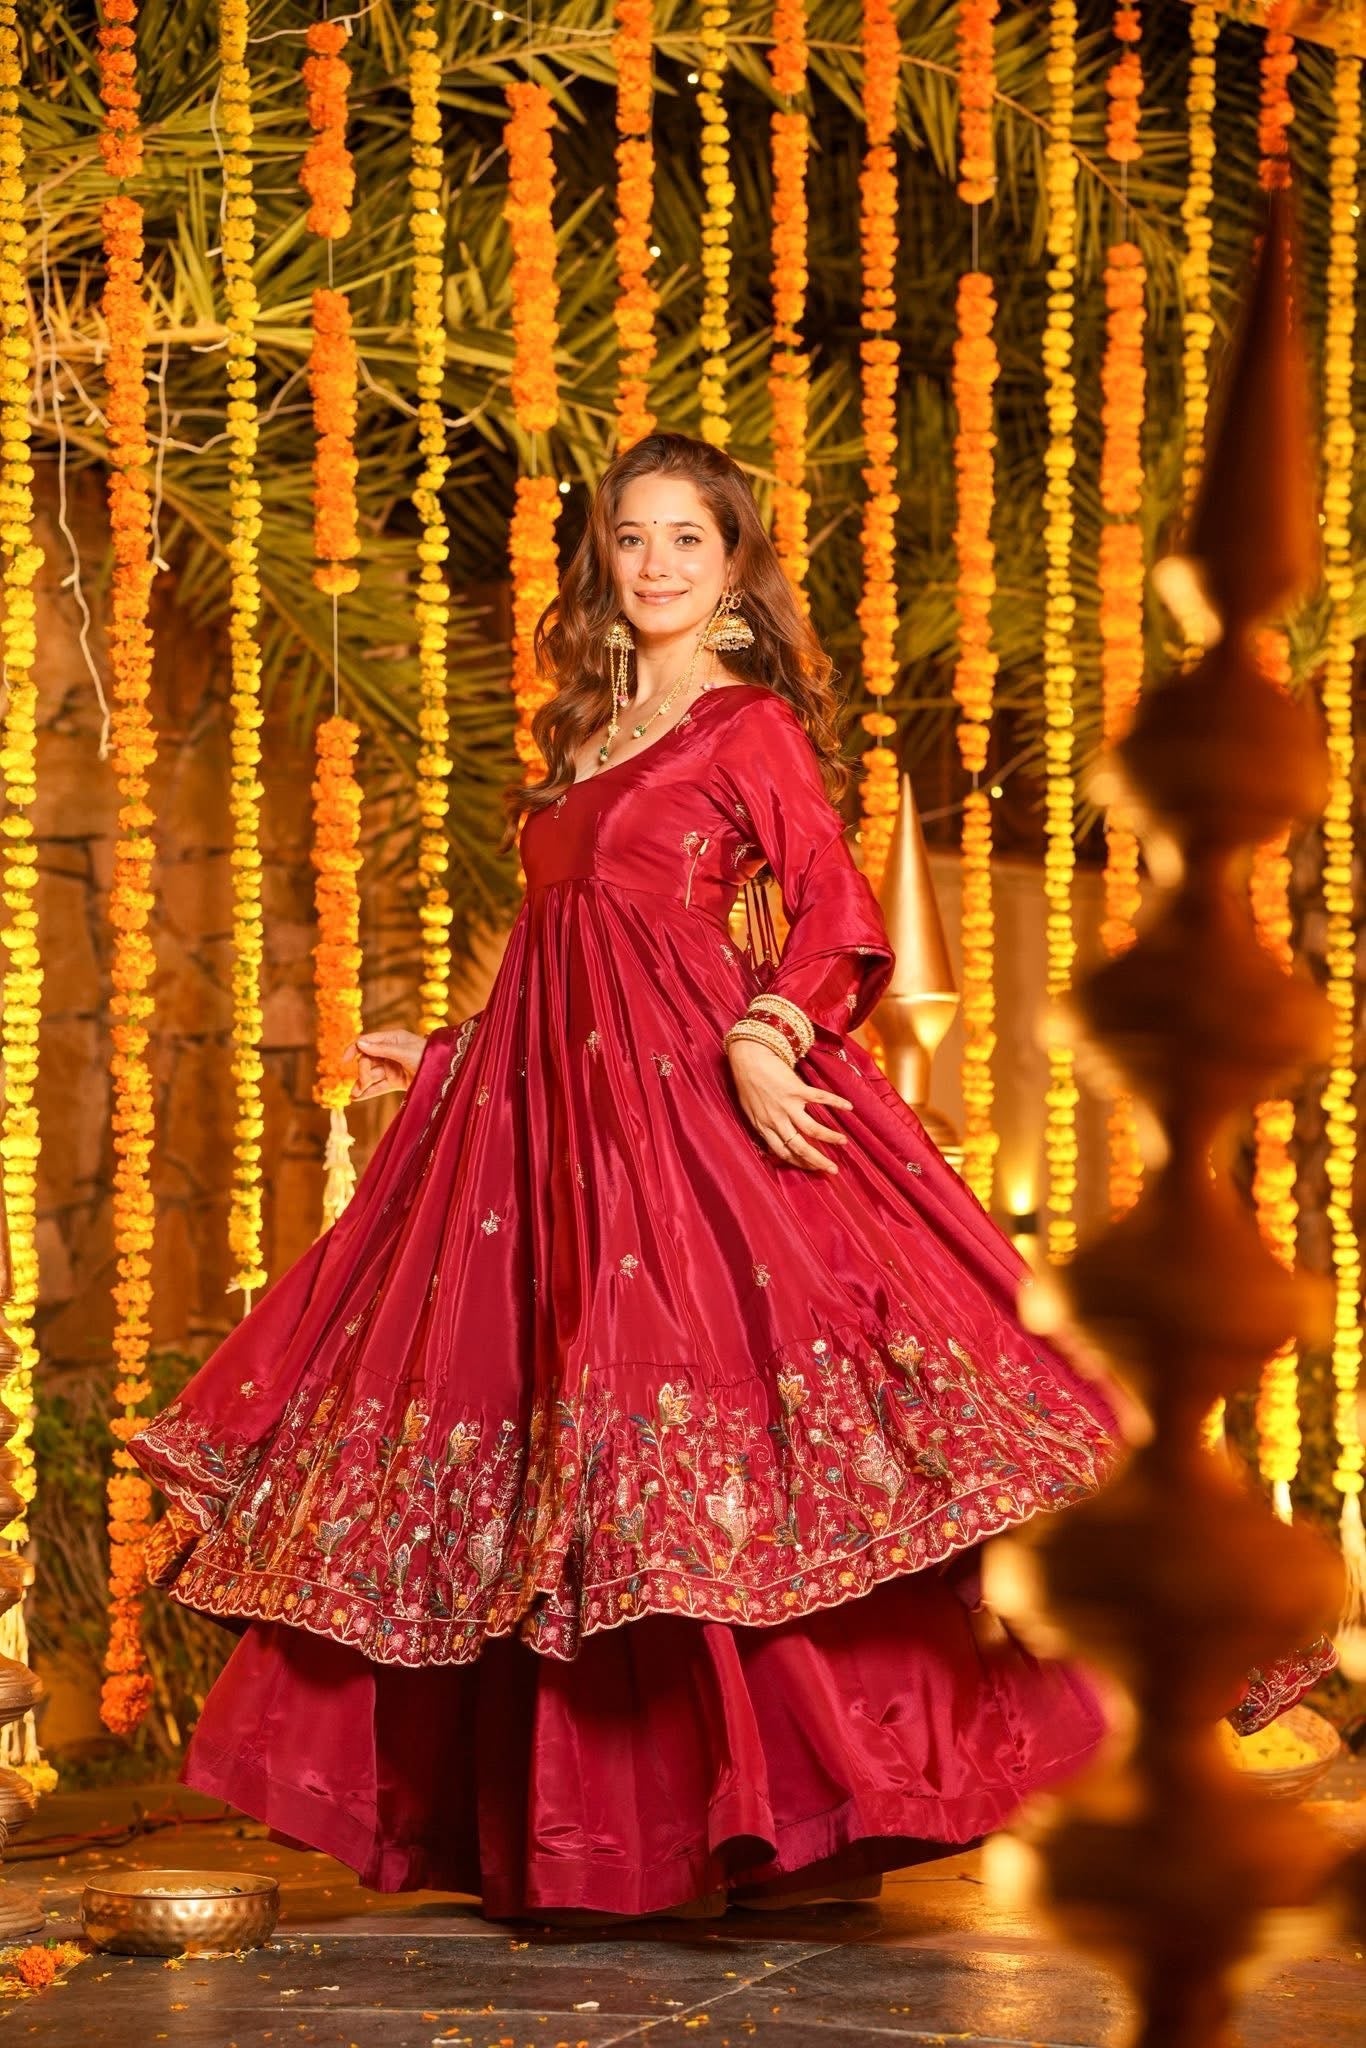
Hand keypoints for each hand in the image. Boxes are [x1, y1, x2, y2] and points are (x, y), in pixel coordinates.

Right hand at [341, 1030, 427, 1102]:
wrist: (446, 1073)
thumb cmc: (428, 1057)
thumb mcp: (404, 1051)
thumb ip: (381, 1049)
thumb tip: (359, 1043)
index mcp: (392, 1039)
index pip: (367, 1041)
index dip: (354, 1050)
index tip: (344, 1061)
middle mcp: (390, 1052)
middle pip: (368, 1061)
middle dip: (363, 1072)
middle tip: (363, 1083)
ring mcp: (393, 1067)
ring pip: (372, 1075)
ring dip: (362, 1084)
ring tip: (354, 1095)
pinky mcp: (396, 1081)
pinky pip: (379, 1086)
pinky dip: (369, 1091)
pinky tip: (357, 1098)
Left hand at [727, 1038, 851, 1173]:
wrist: (748, 1057)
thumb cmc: (747, 1083)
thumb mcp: (749, 1111)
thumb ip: (762, 1128)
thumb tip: (769, 1146)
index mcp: (764, 1127)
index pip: (784, 1152)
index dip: (800, 1163)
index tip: (813, 1169)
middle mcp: (777, 1120)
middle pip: (800, 1147)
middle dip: (818, 1161)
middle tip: (833, 1169)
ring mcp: (788, 1105)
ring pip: (812, 1129)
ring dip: (830, 1137)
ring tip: (844, 1142)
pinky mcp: (797, 1089)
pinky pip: (820, 1099)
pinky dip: (836, 1103)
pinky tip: (849, 1107)